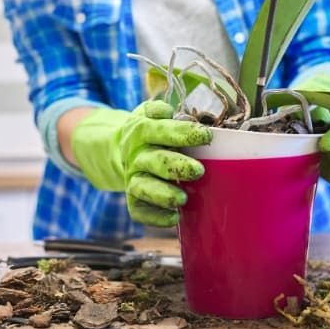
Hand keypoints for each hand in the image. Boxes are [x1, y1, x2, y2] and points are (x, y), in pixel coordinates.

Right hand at [71, 100, 211, 226]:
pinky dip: (155, 217)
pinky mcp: (133, 199)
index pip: (161, 130)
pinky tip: (174, 218)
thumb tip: (167, 111)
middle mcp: (136, 155)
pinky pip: (140, 211)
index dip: (184, 133)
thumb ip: (158, 110)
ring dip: (163, 194)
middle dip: (177, 166)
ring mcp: (133, 178)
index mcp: (142, 130)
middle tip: (199, 170)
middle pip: (155, 161)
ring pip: (144, 188)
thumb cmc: (150, 130)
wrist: (122, 149)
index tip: (207, 136)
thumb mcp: (149, 112)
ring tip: (183, 199)